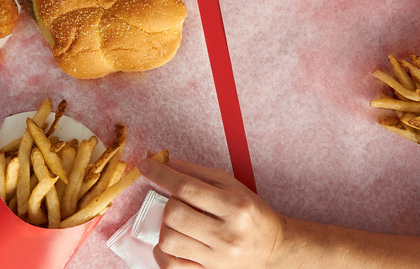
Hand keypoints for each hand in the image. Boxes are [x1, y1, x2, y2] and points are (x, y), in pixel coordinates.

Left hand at [139, 158, 285, 268]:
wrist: (274, 249)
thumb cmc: (251, 213)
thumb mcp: (232, 186)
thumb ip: (196, 173)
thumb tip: (164, 161)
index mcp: (235, 205)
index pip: (187, 187)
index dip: (161, 174)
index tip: (146, 164)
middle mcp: (226, 233)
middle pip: (175, 214)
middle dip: (168, 202)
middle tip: (178, 201)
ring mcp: (216, 258)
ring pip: (169, 240)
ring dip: (165, 225)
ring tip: (177, 221)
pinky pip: (171, 266)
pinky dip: (161, 252)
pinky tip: (170, 241)